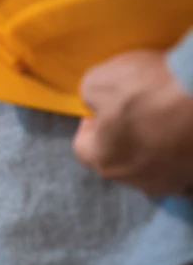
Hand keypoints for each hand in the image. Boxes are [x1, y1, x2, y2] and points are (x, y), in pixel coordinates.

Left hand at [73, 50, 192, 197]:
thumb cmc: (151, 89)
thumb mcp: (99, 80)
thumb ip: (89, 96)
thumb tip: (98, 105)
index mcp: (105, 161)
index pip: (83, 148)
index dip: (89, 127)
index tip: (99, 110)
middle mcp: (137, 181)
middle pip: (121, 160)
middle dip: (123, 137)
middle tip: (135, 113)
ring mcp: (174, 183)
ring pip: (156, 167)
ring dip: (157, 148)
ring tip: (168, 121)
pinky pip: (186, 171)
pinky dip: (185, 156)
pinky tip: (187, 136)